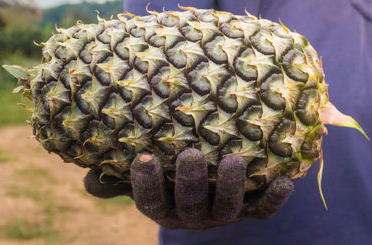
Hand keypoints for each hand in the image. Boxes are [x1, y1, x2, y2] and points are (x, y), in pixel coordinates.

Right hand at [84, 148, 293, 228]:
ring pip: (227, 210)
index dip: (146, 183)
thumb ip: (116, 176)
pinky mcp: (249, 208)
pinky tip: (286, 182)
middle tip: (192, 155)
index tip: (144, 157)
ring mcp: (223, 213)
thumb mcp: (139, 174)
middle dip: (191, 183)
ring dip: (232, 188)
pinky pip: (262, 210)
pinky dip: (274, 199)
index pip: (150, 201)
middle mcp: (193, 215)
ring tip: (236, 161)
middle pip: (190, 207)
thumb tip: (86, 177)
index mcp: (163, 206)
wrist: (204, 185)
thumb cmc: (165, 174)